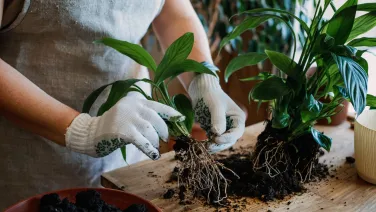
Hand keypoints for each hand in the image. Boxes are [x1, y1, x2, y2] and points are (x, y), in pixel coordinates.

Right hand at [65, 94, 183, 158]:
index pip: (157, 105)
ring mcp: (126, 117)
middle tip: (165, 139)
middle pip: (155, 117)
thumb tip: (165, 127)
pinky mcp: (122, 130)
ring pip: (150, 129)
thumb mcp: (129, 116)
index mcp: (135, 100)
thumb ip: (144, 117)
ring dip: (155, 141)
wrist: (91, 134)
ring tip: (155, 147)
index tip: (180, 118)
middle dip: (163, 130)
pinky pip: (141, 140)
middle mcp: (131, 106)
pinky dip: (150, 148)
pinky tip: (154, 155)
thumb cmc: (114, 127)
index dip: (170, 112)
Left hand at [188, 74, 245, 153]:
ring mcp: (224, 128)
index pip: (237, 132)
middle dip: (221, 144)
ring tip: (206, 147)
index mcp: (238, 118)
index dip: (228, 137)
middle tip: (210, 146)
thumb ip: (218, 119)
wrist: (201, 90)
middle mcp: (233, 125)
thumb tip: (218, 134)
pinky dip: (210, 144)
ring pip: (222, 142)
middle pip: (230, 139)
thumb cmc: (211, 95)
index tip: (216, 138)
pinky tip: (204, 146)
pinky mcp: (214, 130)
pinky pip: (214, 140)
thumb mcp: (215, 105)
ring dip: (215, 146)